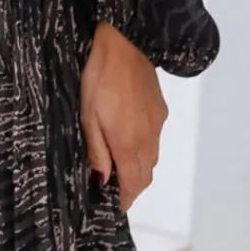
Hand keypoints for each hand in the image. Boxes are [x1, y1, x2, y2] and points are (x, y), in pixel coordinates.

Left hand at [80, 21, 166, 210]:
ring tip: (121, 167)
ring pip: (152, 158)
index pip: (133, 183)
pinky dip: (145, 150)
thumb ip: (97, 151)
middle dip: (133, 187)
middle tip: (116, 189)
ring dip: (139, 169)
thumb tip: (102, 179)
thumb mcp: (88, 117)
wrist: (126, 45)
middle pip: (145, 175)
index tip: (118, 205)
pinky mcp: (161, 111)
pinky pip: (155, 140)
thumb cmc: (100, 80)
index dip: (126, 198)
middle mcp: (148, 139)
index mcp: (128, 144)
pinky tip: (130, 140)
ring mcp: (157, 125)